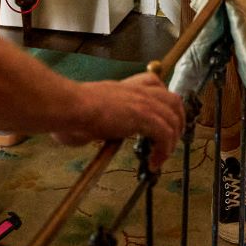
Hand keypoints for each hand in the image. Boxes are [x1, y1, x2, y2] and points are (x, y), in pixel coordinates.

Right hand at [54, 73, 184, 167]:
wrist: (69, 106)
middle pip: (173, 99)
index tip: (160, 118)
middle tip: (170, 141)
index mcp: (123, 87)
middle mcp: (136, 91)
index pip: (154, 82)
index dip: (163, 100)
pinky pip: (165, 134)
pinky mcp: (143, 116)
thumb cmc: (68, 112)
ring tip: (161, 157)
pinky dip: (164, 151)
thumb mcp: (86, 114)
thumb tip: (80, 134)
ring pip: (173, 117)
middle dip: (177, 121)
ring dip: (172, 140)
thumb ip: (90, 122)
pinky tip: (152, 163)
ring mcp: (142, 102)